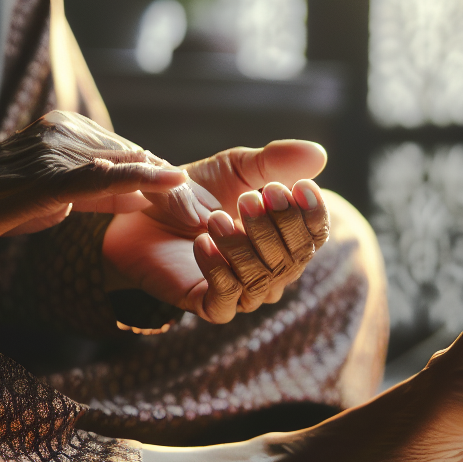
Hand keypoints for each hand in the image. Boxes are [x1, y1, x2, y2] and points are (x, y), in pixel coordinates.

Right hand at [0, 111, 189, 257]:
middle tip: (196, 200)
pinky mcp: (46, 174)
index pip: (122, 151)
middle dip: (162, 179)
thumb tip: (133, 198)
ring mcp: (54, 149)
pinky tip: (166, 183)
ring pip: (121, 162)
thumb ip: (91, 192)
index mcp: (63, 130)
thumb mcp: (49, 195)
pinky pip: (99, 176)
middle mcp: (62, 131)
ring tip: (193, 196)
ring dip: (159, 180)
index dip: (153, 174)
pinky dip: (136, 180)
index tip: (183, 194)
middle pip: (129, 154)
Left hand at [103, 140, 330, 323]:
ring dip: (242, 245)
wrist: (143, 214)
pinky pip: (226, 297)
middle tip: (250, 198)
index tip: (298, 186)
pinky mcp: (211, 306)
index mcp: (286, 237)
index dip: (313, 212)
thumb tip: (319, 154)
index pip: (315, 234)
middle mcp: (274, 269)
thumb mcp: (236, 168)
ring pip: (262, 278)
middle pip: (295, 257)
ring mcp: (245, 291)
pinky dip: (217, 268)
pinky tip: (201, 241)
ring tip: (214, 217)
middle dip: (277, 226)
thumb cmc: (196, 192)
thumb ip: (274, 162)